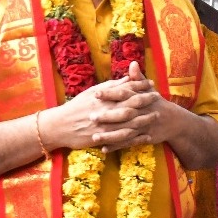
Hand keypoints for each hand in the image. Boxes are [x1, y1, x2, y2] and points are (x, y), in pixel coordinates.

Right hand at [39, 71, 156, 151]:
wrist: (60, 126)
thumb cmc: (76, 107)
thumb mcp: (91, 92)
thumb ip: (110, 86)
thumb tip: (127, 79)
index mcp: (104, 97)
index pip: (126, 89)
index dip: (140, 86)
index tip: (151, 84)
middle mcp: (106, 110)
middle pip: (131, 104)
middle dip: (146, 101)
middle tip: (158, 98)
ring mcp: (106, 125)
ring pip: (130, 122)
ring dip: (145, 119)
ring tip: (156, 116)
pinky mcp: (104, 138)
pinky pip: (124, 138)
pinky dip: (136, 137)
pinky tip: (146, 136)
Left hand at [89, 61, 169, 151]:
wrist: (173, 121)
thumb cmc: (155, 102)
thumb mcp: (148, 90)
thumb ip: (137, 79)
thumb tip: (132, 63)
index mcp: (140, 98)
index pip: (124, 94)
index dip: (110, 93)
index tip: (95, 93)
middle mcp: (141, 112)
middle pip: (123, 114)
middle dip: (108, 116)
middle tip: (91, 116)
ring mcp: (142, 126)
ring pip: (125, 131)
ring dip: (110, 135)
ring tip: (94, 137)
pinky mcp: (143, 138)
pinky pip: (128, 143)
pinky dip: (117, 146)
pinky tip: (103, 149)